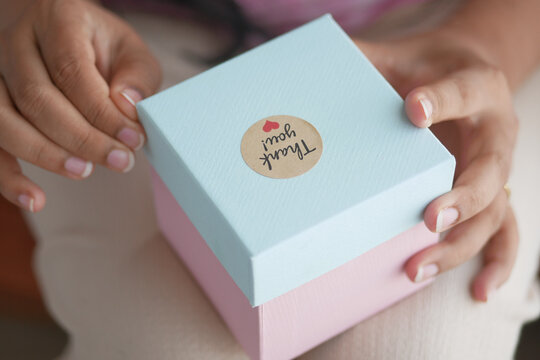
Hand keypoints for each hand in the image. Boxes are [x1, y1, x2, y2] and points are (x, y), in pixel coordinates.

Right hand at [0, 0, 160, 211]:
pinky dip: (8, 177)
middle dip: (82, 138)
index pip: (72, 71)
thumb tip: (127, 107)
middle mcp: (16, 41)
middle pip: (37, 98)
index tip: (133, 140)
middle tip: (120, 161)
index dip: (102, 112)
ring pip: (4, 120)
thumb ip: (136, 77)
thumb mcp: (131, 51)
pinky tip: (35, 199)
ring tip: (85, 172)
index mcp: (57, 18)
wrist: (63, 35)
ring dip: (46, 154)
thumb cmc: (102, 47)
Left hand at [355, 31, 518, 301]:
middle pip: (490, 171)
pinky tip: (479, 290)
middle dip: (461, 198)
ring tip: (419, 268)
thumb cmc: (431, 67)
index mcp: (477, 87)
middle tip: (427, 218)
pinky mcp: (493, 194)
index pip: (465, 92)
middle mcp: (495, 132)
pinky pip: (504, 231)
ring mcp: (496, 169)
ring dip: (460, 245)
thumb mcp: (401, 54)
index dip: (443, 101)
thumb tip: (316, 61)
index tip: (413, 109)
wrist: (466, 71)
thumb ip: (367, 58)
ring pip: (493, 214)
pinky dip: (496, 261)